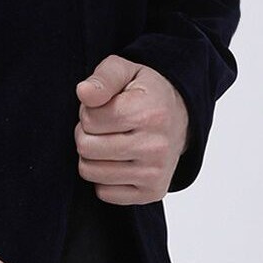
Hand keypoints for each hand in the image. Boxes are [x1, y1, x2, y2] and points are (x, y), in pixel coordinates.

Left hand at [74, 54, 190, 204]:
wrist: (180, 116)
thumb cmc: (146, 92)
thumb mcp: (125, 70)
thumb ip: (102, 78)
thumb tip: (83, 93)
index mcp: (148, 113)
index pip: (90, 120)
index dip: (87, 110)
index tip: (102, 106)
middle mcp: (155, 147)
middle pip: (86, 147)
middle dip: (86, 132)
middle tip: (102, 124)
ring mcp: (155, 174)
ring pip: (91, 172)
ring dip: (92, 155)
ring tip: (109, 139)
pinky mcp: (152, 193)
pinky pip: (104, 193)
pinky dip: (103, 177)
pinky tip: (117, 159)